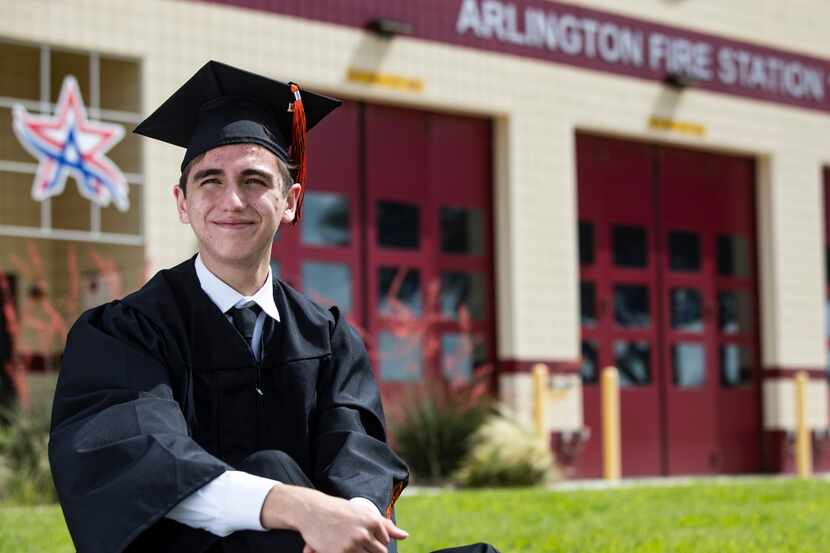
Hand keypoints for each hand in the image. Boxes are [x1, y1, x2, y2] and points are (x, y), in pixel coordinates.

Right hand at [261, 484, 407, 552]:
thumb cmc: (339, 510)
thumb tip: (405, 535)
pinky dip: (349, 552)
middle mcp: (364, 533)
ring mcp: (352, 545)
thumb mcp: (363, 513)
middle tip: (353, 538)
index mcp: (372, 521)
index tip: (360, 533)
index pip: (385, 541)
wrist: (312, 511)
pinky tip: (339, 544)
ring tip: (345, 539)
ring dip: (358, 551)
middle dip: (369, 549)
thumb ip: (385, 525)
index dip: (374, 540)